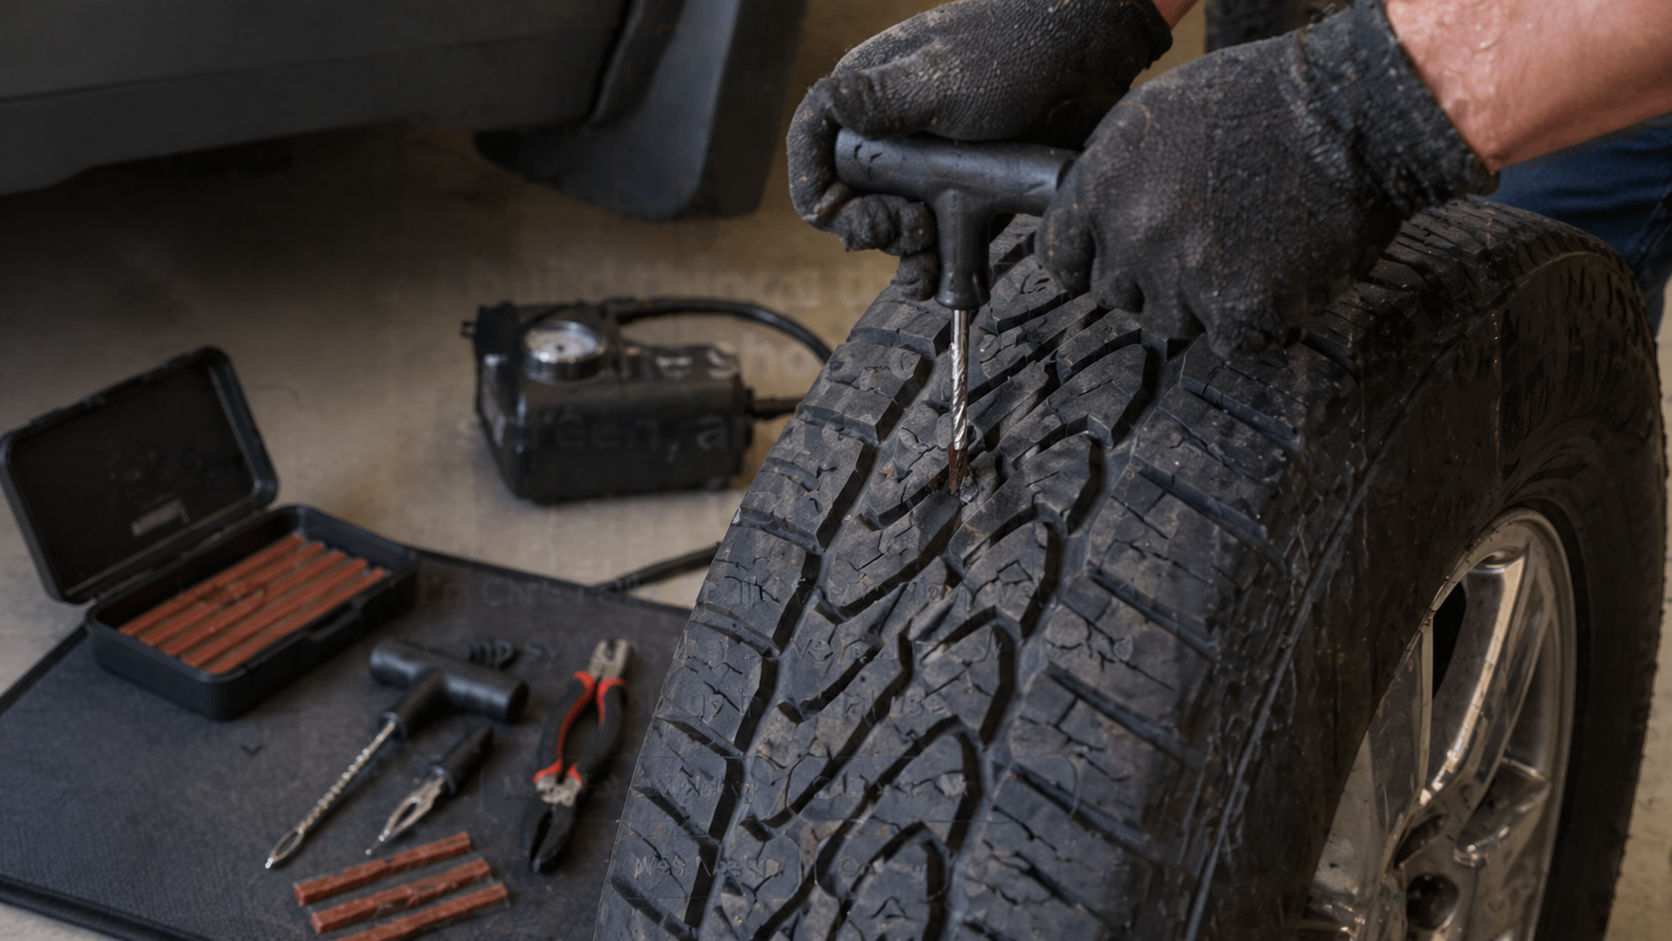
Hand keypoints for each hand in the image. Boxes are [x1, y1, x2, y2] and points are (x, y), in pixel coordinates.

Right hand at [788, 0, 1173, 299]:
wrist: (1088, 61)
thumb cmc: (1015, 54)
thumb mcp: (942, 80)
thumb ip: (880, 101)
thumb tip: (825, 99)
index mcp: (869, 95)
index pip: (815, 143)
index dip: (813, 184)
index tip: (830, 216)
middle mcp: (892, 129)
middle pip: (852, 197)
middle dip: (871, 226)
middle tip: (908, 230)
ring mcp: (931, 163)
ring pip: (896, 224)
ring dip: (905, 254)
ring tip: (928, 263)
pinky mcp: (967, 188)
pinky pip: (939, 236)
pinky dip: (937, 263)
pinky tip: (944, 277)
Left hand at [1037, 1, 1494, 357]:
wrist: (1352, 115)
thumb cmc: (1265, 101)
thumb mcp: (1158, 117)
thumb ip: (1115, 178)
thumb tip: (1095, 222)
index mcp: (1102, 181)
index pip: (1060, 256)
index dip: (1091, 260)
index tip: (1111, 261)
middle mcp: (1132, 231)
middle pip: (1117, 295)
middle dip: (1152, 278)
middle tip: (1203, 244)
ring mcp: (1182, 274)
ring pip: (1171, 322)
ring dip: (1204, 301)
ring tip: (1248, 249)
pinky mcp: (1236, 309)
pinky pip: (1229, 340)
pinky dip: (1255, 320)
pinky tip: (1278, 273)